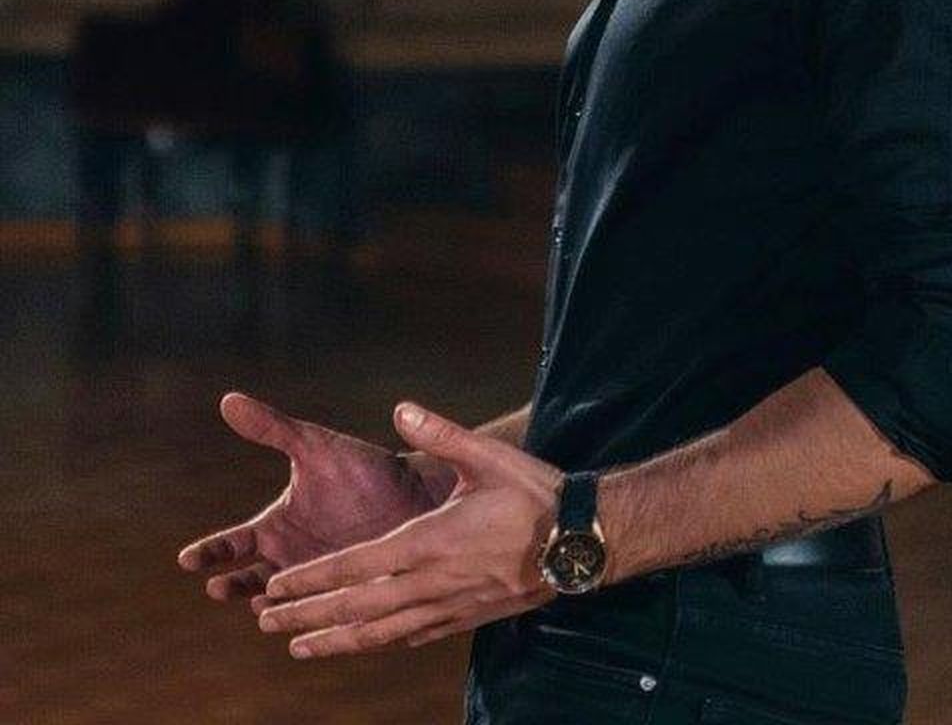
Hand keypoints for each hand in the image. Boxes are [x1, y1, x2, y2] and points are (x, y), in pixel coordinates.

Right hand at [177, 393, 449, 608]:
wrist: (415, 491)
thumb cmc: (362, 468)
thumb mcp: (314, 446)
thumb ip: (272, 428)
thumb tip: (228, 399)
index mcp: (276, 525)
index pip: (231, 545)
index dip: (208, 552)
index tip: (188, 558)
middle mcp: (289, 557)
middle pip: (246, 582)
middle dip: (230, 587)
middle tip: (218, 587)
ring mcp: (315, 579)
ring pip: (280, 603)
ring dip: (269, 606)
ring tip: (262, 603)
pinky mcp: (343, 594)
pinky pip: (319, 614)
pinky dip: (308, 618)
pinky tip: (304, 620)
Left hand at [255, 402, 562, 657]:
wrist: (579, 540)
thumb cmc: (533, 494)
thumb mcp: (488, 455)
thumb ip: (441, 433)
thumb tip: (401, 409)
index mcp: (428, 541)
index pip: (355, 567)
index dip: (312, 580)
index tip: (277, 587)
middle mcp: (430, 581)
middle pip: (356, 607)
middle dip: (308, 616)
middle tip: (266, 622)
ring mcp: (447, 605)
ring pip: (379, 632)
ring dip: (336, 641)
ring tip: (300, 647)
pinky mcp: (466, 617)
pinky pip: (412, 636)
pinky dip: (380, 642)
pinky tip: (367, 644)